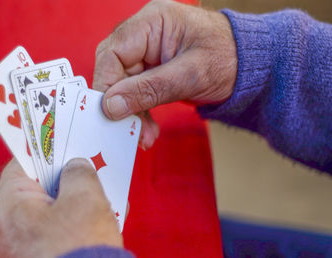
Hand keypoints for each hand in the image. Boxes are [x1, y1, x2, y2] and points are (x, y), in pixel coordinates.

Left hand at [0, 158, 121, 257]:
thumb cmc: (80, 248)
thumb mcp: (85, 197)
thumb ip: (79, 172)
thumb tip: (76, 168)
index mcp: (10, 208)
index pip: (21, 165)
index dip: (44, 151)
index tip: (63, 144)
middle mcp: (9, 230)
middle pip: (37, 189)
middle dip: (66, 179)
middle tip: (87, 170)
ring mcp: (23, 249)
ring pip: (50, 212)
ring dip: (75, 202)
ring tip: (101, 197)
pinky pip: (56, 232)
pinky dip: (75, 223)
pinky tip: (99, 220)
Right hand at [93, 0, 236, 148]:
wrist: (250, 67)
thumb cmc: (230, 58)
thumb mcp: (190, 76)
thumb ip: (149, 89)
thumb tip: (110, 106)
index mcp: (153, 21)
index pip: (113, 52)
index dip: (107, 85)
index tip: (110, 114)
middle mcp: (145, 32)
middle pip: (114, 69)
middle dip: (120, 103)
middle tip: (130, 130)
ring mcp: (148, 51)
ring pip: (122, 84)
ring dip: (131, 113)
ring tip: (145, 135)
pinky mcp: (152, 68)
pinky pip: (134, 91)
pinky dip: (139, 112)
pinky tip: (147, 128)